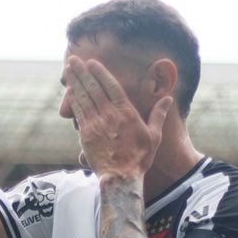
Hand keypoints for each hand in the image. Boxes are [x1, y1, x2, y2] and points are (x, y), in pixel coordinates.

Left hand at [63, 56, 171, 179]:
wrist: (121, 177)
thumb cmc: (139, 158)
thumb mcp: (154, 136)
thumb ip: (158, 115)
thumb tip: (168, 99)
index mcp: (126, 113)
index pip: (111, 86)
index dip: (100, 72)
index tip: (92, 62)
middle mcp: (109, 115)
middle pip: (93, 88)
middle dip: (83, 72)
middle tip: (74, 59)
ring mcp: (96, 124)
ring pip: (83, 97)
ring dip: (75, 82)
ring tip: (69, 69)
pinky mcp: (86, 134)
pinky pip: (78, 112)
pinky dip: (73, 99)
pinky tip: (69, 90)